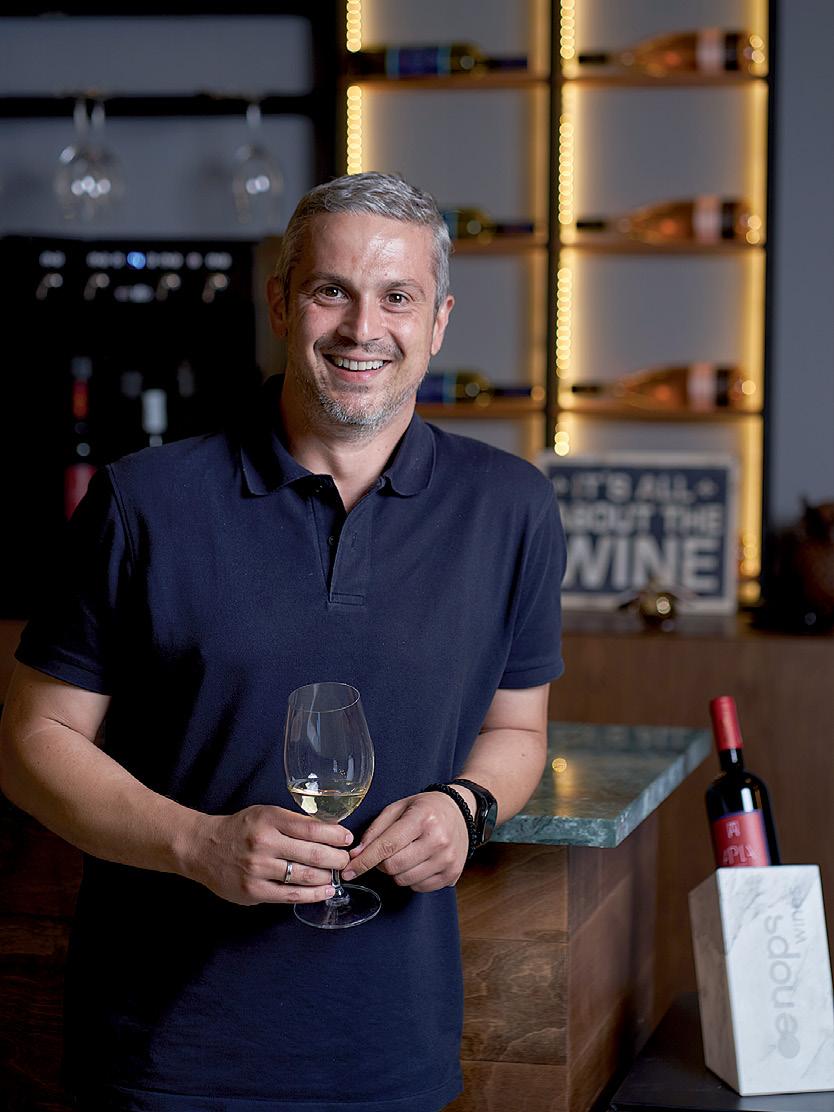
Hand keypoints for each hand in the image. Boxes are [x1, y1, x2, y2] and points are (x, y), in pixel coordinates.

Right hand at [186, 805, 352, 905]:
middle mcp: (264, 843)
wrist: (203, 848)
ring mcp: (258, 869)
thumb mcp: (265, 814)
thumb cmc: (240, 829)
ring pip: (304, 876)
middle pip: (312, 854)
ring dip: (327, 877)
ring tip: (337, 875)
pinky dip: (312, 895)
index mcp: (269, 820)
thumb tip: (329, 833)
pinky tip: (324, 892)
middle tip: (346, 860)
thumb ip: (293, 823)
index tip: (348, 839)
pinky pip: (290, 896)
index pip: (312, 828)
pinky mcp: (254, 891)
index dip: (335, 835)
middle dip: (336, 858)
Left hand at [342, 792, 468, 892]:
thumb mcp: (398, 808)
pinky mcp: (452, 874)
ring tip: (404, 855)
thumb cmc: (426, 809)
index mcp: (422, 819)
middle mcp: (438, 840)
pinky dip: (411, 878)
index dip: (364, 861)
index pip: (387, 846)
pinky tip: (417, 863)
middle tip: (385, 852)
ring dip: (396, 872)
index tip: (348, 871)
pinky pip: (419, 887)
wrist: (461, 813)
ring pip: (404, 880)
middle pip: (393, 866)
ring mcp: (447, 859)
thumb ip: (376, 830)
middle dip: (381, 864)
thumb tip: (356, 854)